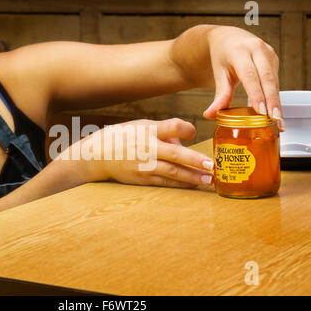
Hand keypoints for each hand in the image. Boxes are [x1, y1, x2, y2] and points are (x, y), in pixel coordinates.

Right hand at [63, 118, 214, 188]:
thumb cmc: (123, 137)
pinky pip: (164, 182)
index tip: (193, 132)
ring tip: (208, 180)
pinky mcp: (141, 178)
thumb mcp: (141, 125)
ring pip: (172, 172)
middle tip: (212, 166)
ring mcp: (143, 165)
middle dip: (195, 160)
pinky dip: (179, 184)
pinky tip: (192, 185)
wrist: (97, 155)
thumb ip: (164, 130)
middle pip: (175, 153)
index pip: (172, 126)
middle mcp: (146, 147)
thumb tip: (184, 139)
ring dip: (192, 176)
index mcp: (147, 130)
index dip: (186, 129)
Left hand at [202, 26, 284, 130]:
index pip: (249, 75)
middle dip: (271, 101)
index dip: (256, 94)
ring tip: (278, 122)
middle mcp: (257, 49)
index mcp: (239, 51)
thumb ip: (219, 95)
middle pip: (266, 78)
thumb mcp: (218, 74)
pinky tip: (276, 112)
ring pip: (274, 81)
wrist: (228, 38)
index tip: (261, 111)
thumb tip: (210, 115)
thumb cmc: (222, 56)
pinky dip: (276, 97)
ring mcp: (268, 53)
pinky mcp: (274, 59)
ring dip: (276, 102)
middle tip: (274, 120)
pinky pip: (276, 80)